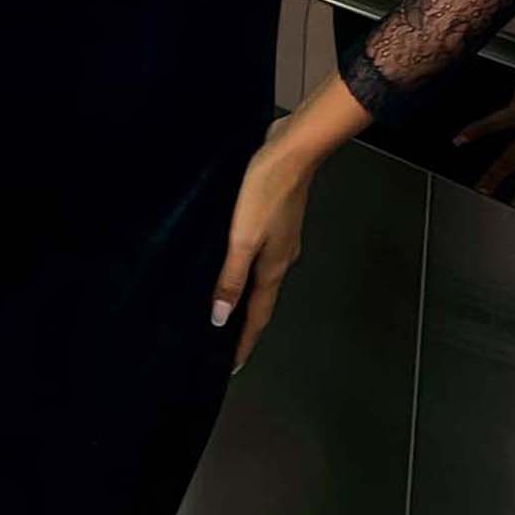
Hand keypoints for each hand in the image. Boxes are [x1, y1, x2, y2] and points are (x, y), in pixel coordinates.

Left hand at [211, 115, 315, 375]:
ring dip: (245, 295)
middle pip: (261, 300)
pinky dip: (246, 268)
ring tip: (227, 308)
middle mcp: (281, 257)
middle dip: (245, 323)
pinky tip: (234, 261)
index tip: (233, 365)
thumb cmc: (268, 188)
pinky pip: (259, 254)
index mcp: (273, 266)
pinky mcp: (275, 218)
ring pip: (261, 277)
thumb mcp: (242, 237)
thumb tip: (221, 317)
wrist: (293, 149)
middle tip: (227, 343)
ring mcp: (281, 238)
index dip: (244, 341)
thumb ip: (230, 277)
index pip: (257, 315)